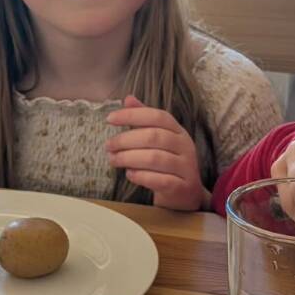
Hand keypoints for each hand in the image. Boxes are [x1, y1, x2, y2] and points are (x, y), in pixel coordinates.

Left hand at [106, 95, 208, 210]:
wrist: (186, 195)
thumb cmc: (167, 165)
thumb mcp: (159, 140)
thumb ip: (145, 120)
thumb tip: (128, 99)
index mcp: (179, 131)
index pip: (157, 116)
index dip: (133, 115)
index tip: (109, 118)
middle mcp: (185, 146)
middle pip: (154, 136)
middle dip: (126, 139)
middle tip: (108, 146)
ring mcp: (186, 168)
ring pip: (155, 158)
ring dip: (129, 158)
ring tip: (114, 160)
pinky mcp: (182, 187)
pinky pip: (161, 180)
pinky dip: (142, 176)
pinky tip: (129, 175)